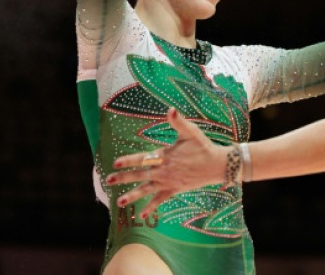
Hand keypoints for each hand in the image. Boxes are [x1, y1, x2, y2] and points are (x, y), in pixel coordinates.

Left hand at [105, 108, 226, 218]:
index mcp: (165, 156)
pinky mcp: (174, 190)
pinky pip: (160, 200)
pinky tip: (141, 215)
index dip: (129, 160)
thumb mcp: (191, 132)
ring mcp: (169, 182)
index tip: (115, 163)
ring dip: (133, 196)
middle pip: (140, 175)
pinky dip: (151, 207)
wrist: (216, 165)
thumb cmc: (203, 146)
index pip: (143, 158)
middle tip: (108, 180)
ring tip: (119, 201)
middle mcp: (164, 171)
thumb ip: (178, 122)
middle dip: (123, 177)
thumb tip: (171, 109)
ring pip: (147, 190)